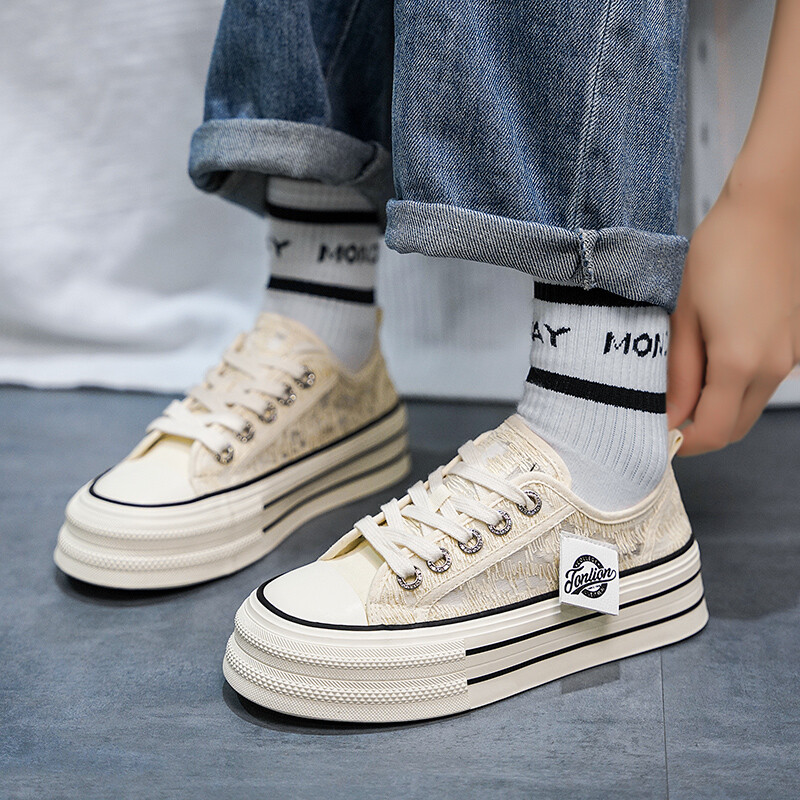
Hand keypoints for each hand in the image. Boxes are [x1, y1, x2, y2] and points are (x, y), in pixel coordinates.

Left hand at [667, 177, 799, 454]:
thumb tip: (671, 413)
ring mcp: (791, 356)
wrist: (770, 210)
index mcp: (740, 362)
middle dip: (700, 433)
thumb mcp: (685, 315)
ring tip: (686, 383)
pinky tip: (714, 360)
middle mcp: (774, 367)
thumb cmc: (720, 253)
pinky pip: (765, 381)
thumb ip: (680, 372)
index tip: (658, 437)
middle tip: (666, 416)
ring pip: (750, 405)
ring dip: (719, 408)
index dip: (682, 443)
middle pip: (735, 427)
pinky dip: (738, 386)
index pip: (711, 432)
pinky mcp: (797, 343)